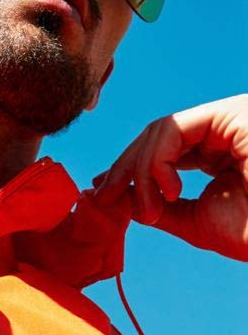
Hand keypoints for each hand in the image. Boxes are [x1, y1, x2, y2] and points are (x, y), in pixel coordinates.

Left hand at [92, 95, 247, 260]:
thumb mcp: (196, 221)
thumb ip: (161, 208)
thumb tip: (124, 199)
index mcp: (220, 149)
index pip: (163, 147)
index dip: (129, 168)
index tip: (102, 192)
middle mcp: (225, 128)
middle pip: (157, 134)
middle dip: (125, 167)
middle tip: (105, 196)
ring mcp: (230, 117)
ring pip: (161, 130)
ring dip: (142, 171)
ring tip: (150, 209)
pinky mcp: (231, 114)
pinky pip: (174, 129)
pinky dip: (158, 162)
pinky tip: (169, 192)